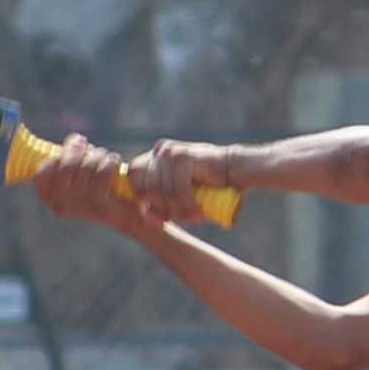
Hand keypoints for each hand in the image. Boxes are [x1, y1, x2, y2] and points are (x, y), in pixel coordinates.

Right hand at [30, 136, 167, 236]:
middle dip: (79, 153)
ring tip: (105, 156)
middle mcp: (64, 207)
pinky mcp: (104, 211)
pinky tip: (113, 161)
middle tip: (91, 149)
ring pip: (82, 175)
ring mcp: (83, 210)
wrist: (135, 213)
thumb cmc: (106, 187)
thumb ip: (74, 156)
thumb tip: (76, 141)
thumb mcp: (84, 169)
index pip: (40, 177)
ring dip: (95, 159)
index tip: (77, 143)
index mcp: (53, 197)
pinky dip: (107, 167)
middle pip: (64, 172)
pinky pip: (99, 185)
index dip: (56, 157)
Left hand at [127, 141, 250, 224]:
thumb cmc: (210, 184)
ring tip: (194, 217)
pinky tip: (199, 212)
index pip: (132, 178)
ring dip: (178, 210)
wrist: (236, 169)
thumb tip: (144, 213)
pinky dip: (188, 205)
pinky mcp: (183, 158)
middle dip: (161, 208)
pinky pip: (178, 190)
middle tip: (181, 218)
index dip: (142, 199)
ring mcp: (170, 153)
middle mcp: (160, 151)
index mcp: (155, 156)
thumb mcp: (180, 191)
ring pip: (162, 192)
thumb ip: (161, 198)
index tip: (162, 216)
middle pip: (144, 187)